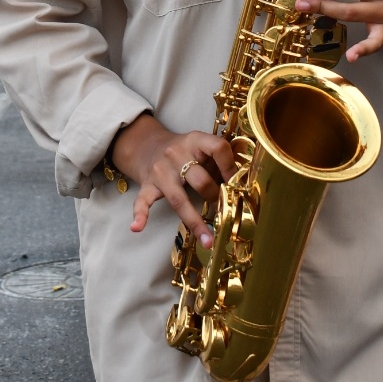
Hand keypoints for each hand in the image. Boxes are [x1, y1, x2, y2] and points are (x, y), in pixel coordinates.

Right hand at [115, 114, 235, 250]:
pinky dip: (140, 214)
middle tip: (224, 209)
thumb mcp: (201, 145)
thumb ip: (219, 159)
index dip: (230, 166)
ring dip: (194, 221)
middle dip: (214, 196)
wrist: (148, 145)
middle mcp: (176, 154)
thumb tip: (245, 181)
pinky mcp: (147, 184)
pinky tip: (137, 227)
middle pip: (200, 179)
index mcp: (195, 141)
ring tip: (208, 240)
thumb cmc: (184, 150)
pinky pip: (142, 200)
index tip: (237, 182)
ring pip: (179, 198)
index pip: (217, 148)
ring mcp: (161, 171)